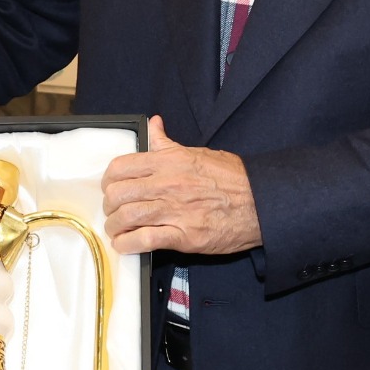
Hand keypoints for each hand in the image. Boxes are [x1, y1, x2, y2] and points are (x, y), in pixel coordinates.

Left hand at [101, 115, 260, 256]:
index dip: (108, 180)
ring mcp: (174, 210)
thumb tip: (154, 124)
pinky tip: (125, 244)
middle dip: (109, 205)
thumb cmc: (231, 178)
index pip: (120, 167)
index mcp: (168, 162)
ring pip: (126, 217)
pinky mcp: (184, 236)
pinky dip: (128, 244)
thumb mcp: (196, 152)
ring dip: (114, 226)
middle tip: (113, 211)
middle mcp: (167, 184)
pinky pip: (144, 239)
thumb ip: (167, 144)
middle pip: (118, 194)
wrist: (261, 202)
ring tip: (116, 229)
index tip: (110, 188)